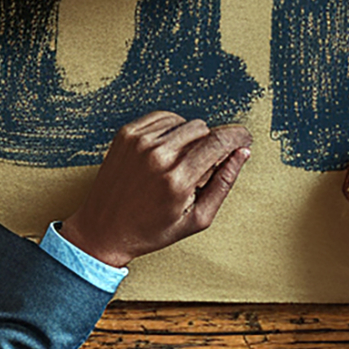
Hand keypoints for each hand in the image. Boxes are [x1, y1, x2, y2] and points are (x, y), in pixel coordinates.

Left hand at [57, 113, 252, 266]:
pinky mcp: (126, 134)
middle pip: (204, 129)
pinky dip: (171, 129)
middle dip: (211, 144)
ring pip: (185, 122)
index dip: (238, 136)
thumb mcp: (196, 219)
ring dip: (190, 138)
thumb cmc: (150, 230)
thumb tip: (242, 154)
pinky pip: (163, 117)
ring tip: (181, 162)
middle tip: (201, 168)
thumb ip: (223, 184)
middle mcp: (158, 156)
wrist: (103, 230)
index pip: (219, 142)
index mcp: (177, 180)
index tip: (245, 138)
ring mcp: (139, 142)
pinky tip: (168, 150)